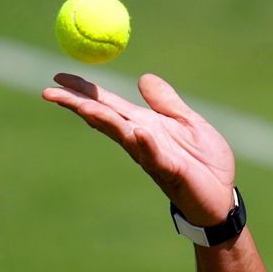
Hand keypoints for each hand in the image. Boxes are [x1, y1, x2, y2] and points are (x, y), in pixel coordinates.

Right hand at [42, 73, 235, 224]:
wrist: (223, 195)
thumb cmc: (205, 162)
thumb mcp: (189, 123)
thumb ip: (167, 103)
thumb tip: (143, 78)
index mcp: (145, 125)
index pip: (109, 104)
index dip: (84, 91)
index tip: (58, 76)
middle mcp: (141, 141)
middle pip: (105, 119)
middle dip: (78, 105)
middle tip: (49, 92)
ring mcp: (153, 157)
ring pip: (123, 136)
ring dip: (104, 122)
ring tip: (84, 107)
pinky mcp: (172, 171)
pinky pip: (156, 157)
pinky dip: (146, 144)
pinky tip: (137, 131)